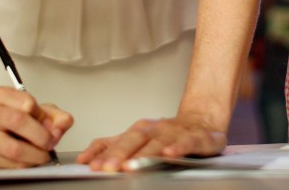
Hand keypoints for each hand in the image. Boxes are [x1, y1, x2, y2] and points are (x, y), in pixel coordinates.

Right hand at [0, 86, 73, 167]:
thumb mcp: (40, 109)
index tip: (51, 125)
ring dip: (35, 154)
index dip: (43, 117)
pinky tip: (30, 159)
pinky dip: (25, 165)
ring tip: (43, 154)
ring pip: (13, 148)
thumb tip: (58, 130)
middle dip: (41, 136)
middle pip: (17, 121)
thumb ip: (57, 117)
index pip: (26, 103)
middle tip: (50, 143)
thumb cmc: (15, 116)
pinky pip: (9, 165)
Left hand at [76, 114, 226, 170]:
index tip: (89, 164)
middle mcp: (156, 129)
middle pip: (135, 140)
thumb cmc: (168, 134)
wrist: (203, 121)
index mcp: (140, 130)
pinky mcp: (197, 137)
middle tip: (107, 168)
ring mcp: (176, 132)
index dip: (103, 152)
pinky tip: (170, 154)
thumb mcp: (138, 138)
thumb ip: (113, 146)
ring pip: (159, 142)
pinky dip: (178, 147)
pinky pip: (187, 142)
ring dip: (145, 154)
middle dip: (119, 154)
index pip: (117, 140)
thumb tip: (85, 158)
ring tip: (132, 165)